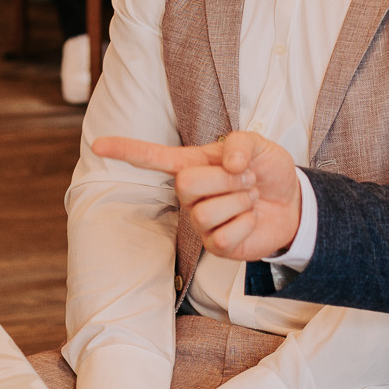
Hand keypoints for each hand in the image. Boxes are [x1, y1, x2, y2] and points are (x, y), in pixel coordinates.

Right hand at [92, 131, 302, 261]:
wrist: (292, 202)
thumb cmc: (266, 171)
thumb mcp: (259, 145)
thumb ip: (241, 144)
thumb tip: (228, 162)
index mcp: (193, 164)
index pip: (152, 158)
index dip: (125, 151)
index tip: (97, 145)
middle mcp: (190, 193)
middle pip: (185, 184)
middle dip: (225, 180)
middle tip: (246, 179)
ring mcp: (199, 221)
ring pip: (205, 212)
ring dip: (239, 201)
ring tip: (249, 198)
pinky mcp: (215, 245)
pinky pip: (223, 235)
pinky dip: (246, 224)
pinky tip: (250, 220)